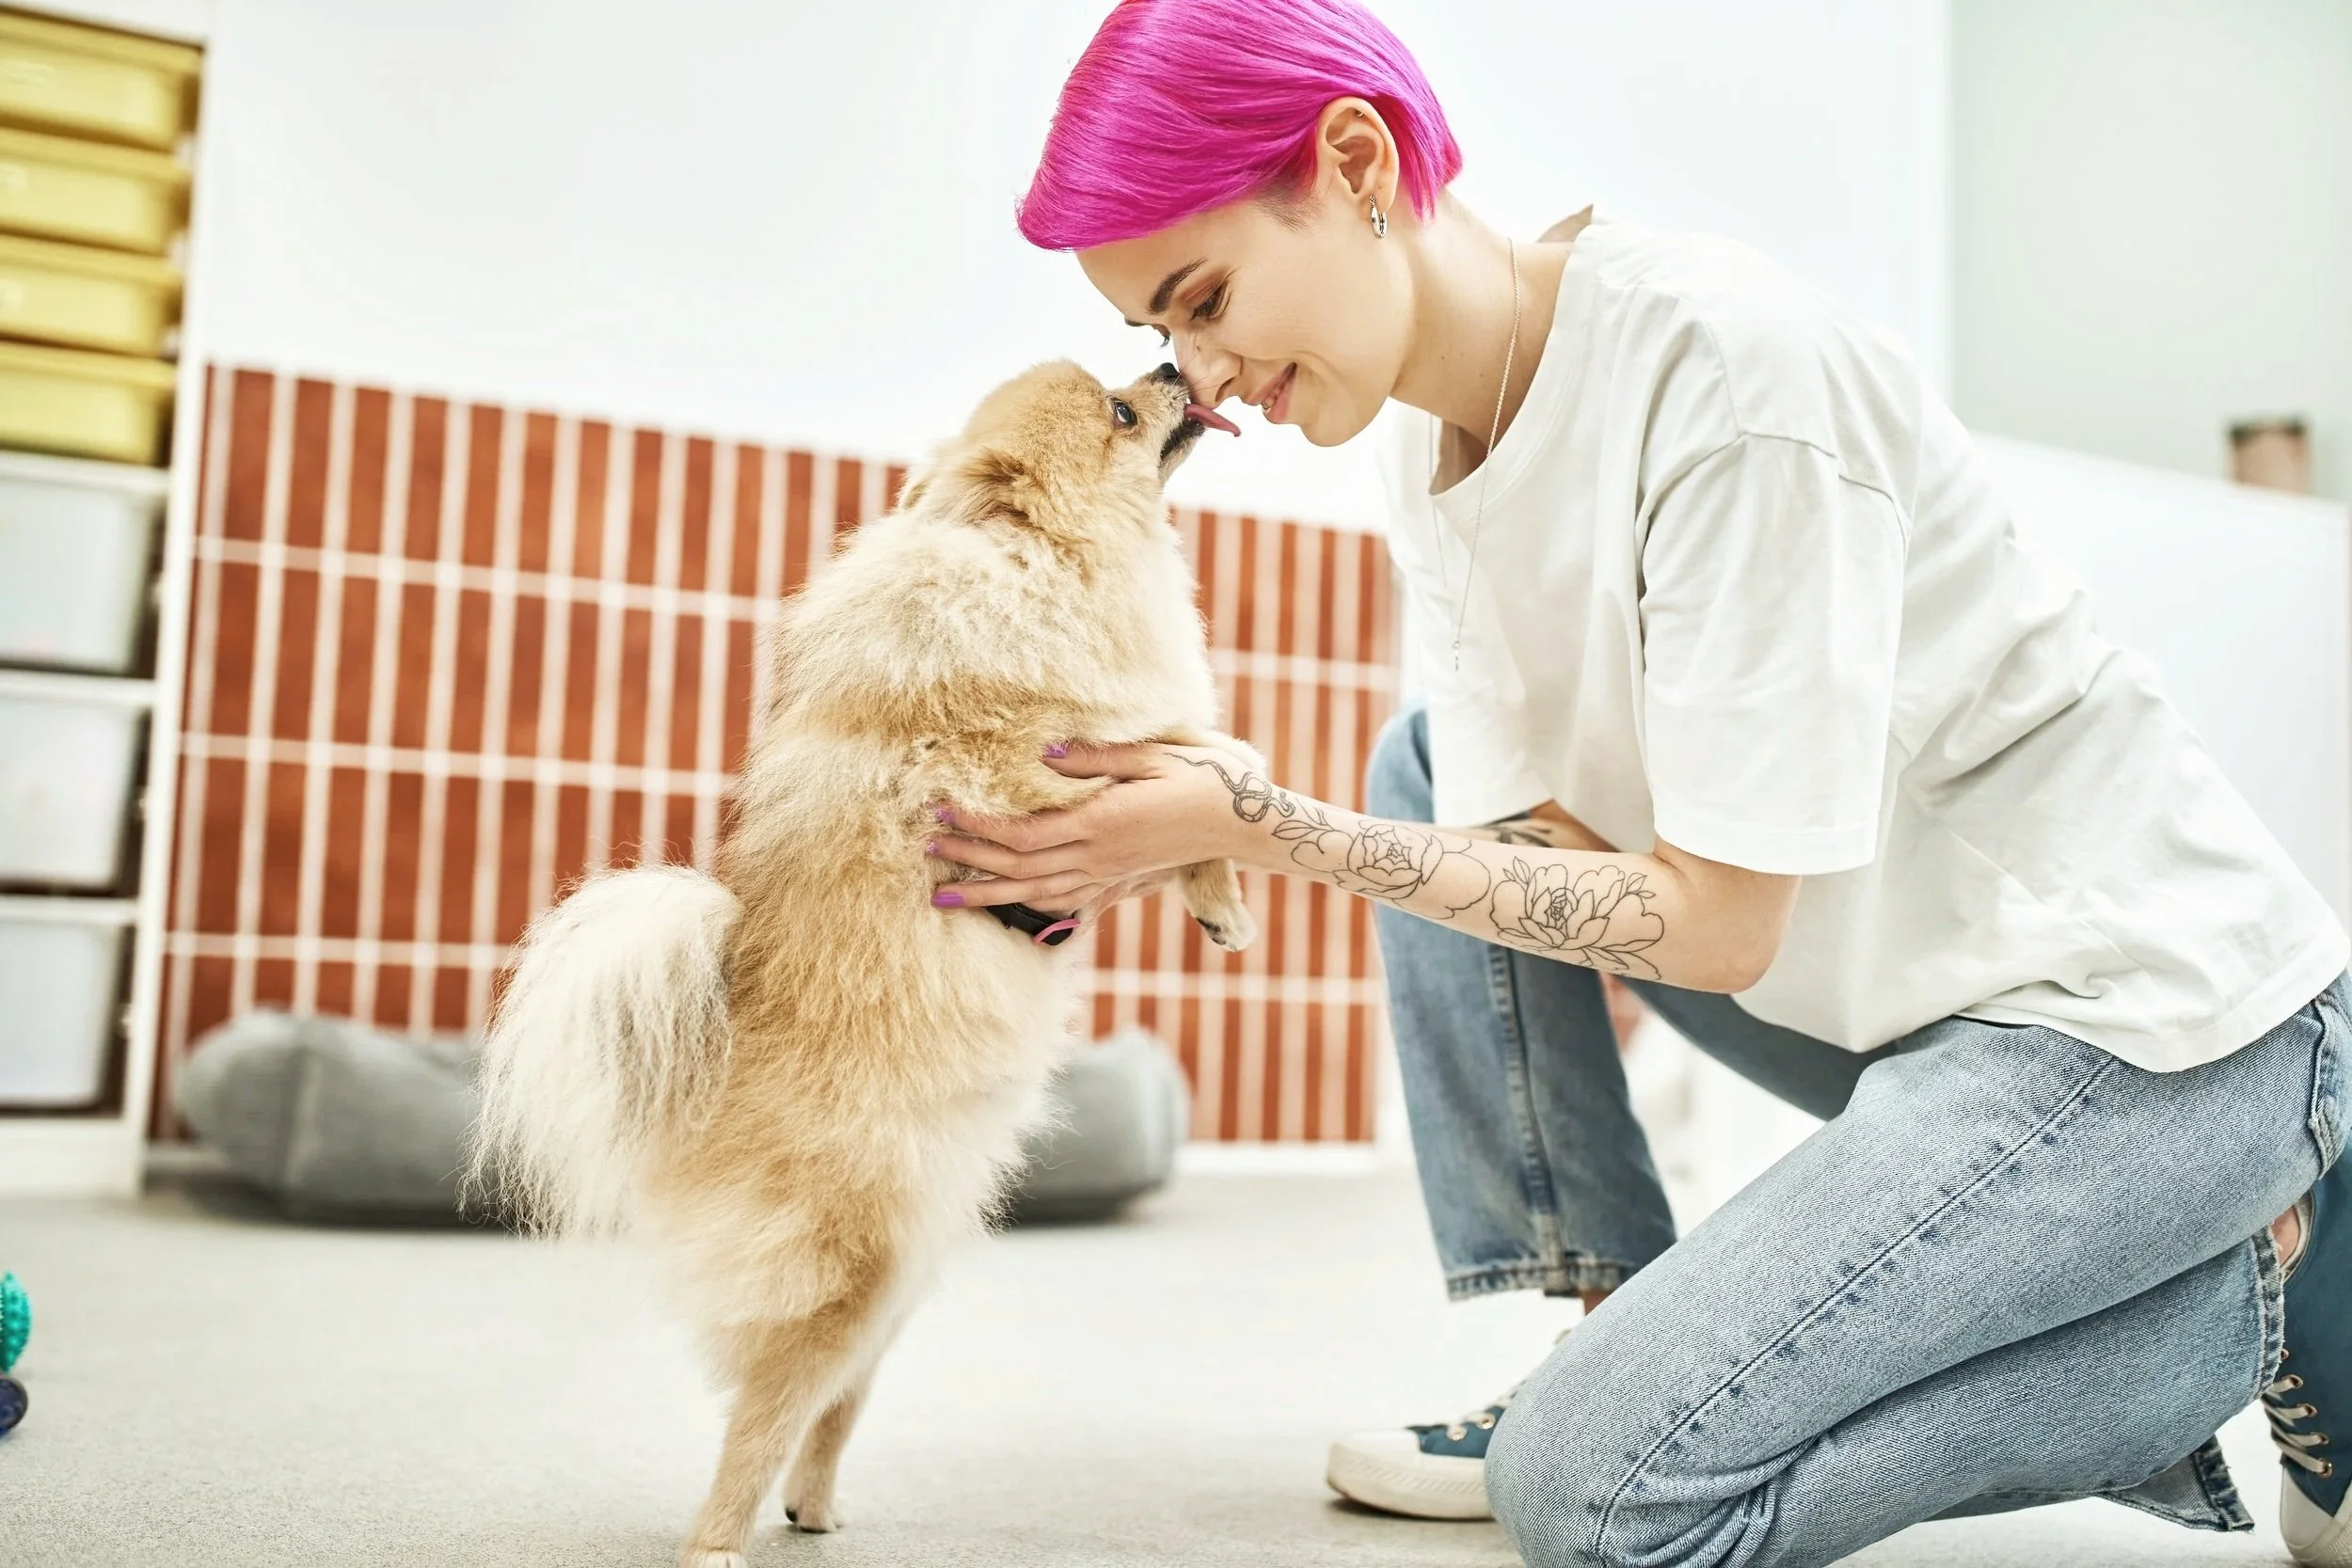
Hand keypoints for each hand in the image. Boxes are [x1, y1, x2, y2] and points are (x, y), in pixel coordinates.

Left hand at [927, 740, 1255, 918]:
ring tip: (942, 896)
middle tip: (925, 848)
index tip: (943, 811)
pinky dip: (1028, 910)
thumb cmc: (1201, 777)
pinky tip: (1005, 911)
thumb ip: (1097, 758)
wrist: (1240, 822)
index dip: (980, 826)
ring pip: (1033, 894)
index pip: (1024, 833)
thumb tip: (1045, 753)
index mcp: (1100, 822)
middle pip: (1018, 867)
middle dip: (967, 859)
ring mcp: (1106, 875)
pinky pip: (1064, 904)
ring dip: (985, 896)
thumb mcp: (1153, 755)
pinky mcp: (1117, 883)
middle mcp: (1097, 856)